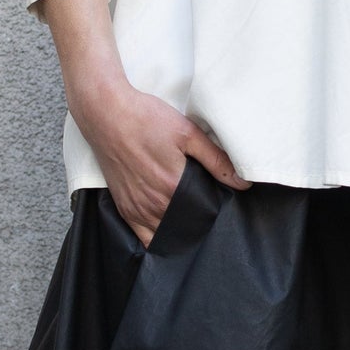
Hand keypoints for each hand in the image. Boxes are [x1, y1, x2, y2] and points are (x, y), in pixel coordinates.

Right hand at [38, 0, 246, 244]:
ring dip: (178, 230)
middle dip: (197, 221)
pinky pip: (142, 236)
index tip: (219, 203)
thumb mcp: (187, 133)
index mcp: (172, 186)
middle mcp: (153, 203)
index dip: (213, 210)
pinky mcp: (123, 206)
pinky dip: (156, 237)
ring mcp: (136, 207)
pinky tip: (167, 231)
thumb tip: (243, 183)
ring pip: (164, 233)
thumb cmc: (145, 118)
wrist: (105, 112)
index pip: (202, 213)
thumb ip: (216, 160)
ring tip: (189, 220)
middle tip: (206, 211)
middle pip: (184, 225)